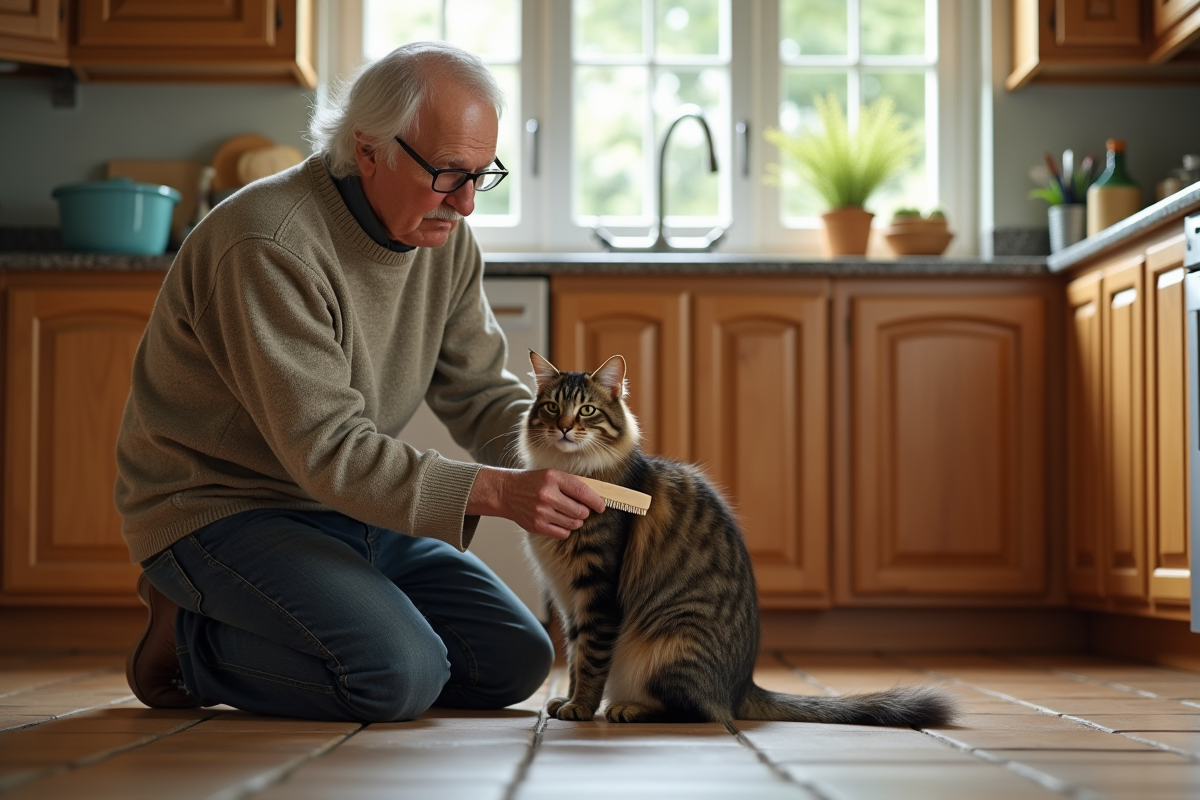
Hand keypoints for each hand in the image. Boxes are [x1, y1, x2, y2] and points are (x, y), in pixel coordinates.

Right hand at [468, 467, 605, 538]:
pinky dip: (566, 529)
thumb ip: (570, 484)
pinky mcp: (537, 526)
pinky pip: (563, 533)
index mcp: (553, 478)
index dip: (596, 501)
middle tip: (581, 510)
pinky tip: (559, 521)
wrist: (506, 492)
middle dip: (584, 512)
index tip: (602, 506)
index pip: (582, 491)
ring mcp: (541, 512)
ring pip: (573, 523)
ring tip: (568, 515)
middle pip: (580, 511)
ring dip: (576, 521)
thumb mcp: (550, 475)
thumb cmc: (532, 482)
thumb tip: (595, 496)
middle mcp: (547, 495)